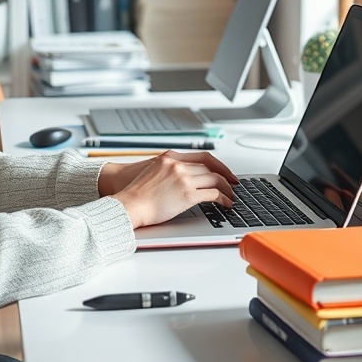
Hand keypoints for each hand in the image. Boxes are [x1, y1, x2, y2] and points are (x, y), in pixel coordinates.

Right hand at [99, 151, 237, 228]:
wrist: (128, 204)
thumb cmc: (136, 193)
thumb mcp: (153, 171)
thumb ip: (170, 169)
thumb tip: (186, 176)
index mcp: (171, 157)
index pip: (203, 157)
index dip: (218, 164)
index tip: (225, 172)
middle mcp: (179, 165)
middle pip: (211, 168)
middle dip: (225, 176)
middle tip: (233, 184)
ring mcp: (183, 179)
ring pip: (215, 180)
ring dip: (226, 189)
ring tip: (231, 196)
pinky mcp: (187, 195)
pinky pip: (213, 194)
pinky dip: (223, 199)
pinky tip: (225, 204)